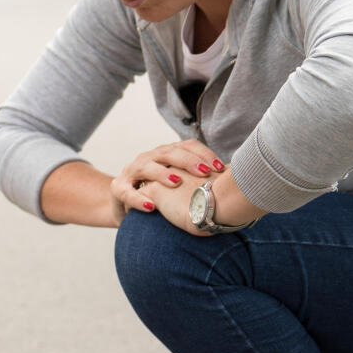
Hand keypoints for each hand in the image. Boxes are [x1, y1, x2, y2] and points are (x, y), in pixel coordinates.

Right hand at [109, 141, 226, 220]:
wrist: (125, 203)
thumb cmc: (159, 193)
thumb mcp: (180, 182)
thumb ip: (198, 177)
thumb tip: (233, 175)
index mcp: (166, 153)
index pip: (187, 146)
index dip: (204, 154)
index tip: (220, 167)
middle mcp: (149, 157)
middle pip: (169, 152)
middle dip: (188, 161)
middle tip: (204, 172)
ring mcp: (132, 170)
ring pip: (147, 166)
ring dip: (163, 173)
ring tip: (177, 182)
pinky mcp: (119, 187)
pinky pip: (127, 192)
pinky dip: (138, 199)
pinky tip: (151, 207)